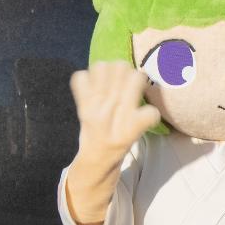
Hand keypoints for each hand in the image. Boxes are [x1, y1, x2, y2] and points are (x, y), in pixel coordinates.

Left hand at [66, 62, 157, 224]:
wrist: (97, 157)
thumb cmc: (122, 141)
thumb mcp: (139, 131)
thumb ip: (145, 112)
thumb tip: (142, 79)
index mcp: (131, 120)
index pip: (140, 84)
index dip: (143, 81)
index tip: (141, 87)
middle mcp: (112, 110)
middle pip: (122, 67)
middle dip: (125, 71)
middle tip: (124, 81)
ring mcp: (93, 106)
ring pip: (101, 66)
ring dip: (106, 71)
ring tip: (108, 81)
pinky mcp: (80, 104)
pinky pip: (80, 77)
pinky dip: (85, 79)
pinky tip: (91, 88)